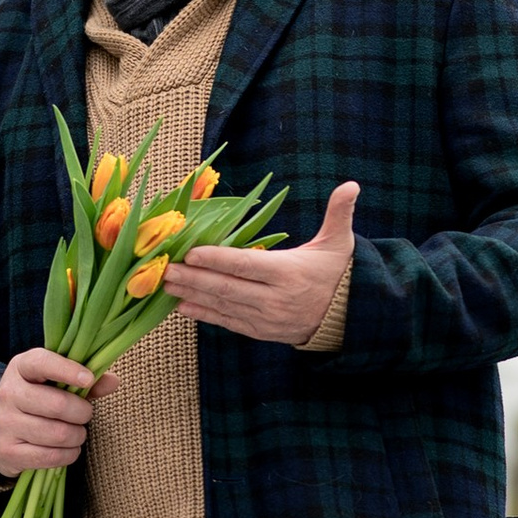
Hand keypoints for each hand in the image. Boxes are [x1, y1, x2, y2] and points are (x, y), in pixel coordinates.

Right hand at [0, 344, 96, 477]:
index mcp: (20, 367)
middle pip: (58, 404)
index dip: (67, 370)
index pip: (42, 363)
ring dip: (78, 436)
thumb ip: (85, 381)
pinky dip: (69, 454)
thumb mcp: (56, 383)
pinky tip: (68, 448)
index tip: (88, 380)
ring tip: (76, 433)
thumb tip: (113, 382)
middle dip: (82, 413)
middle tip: (85, 415)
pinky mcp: (7, 451)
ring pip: (58, 434)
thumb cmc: (38, 401)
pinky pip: (51, 456)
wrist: (2, 433)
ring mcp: (5, 423)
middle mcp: (8, 393)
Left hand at [169, 181, 359, 346]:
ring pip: (224, 306)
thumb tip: (351, 185)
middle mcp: (275, 299)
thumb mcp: (339, 242)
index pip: (246, 265)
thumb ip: (339, 213)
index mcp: (289, 274)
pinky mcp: (261, 331)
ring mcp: (267, 318)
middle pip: (228, 287)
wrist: (348, 318)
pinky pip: (229, 323)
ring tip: (167, 285)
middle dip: (194, 278)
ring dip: (193, 295)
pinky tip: (184, 306)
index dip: (217, 259)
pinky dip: (205, 314)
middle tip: (165, 268)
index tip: (191, 253)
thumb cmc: (337, 273)